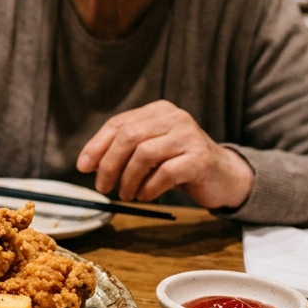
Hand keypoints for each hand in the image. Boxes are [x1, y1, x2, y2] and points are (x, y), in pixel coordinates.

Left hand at [76, 100, 253, 208]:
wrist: (224, 176)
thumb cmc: (180, 165)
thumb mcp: (151, 153)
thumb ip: (125, 152)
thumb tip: (89, 164)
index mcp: (158, 111)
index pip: (119, 124)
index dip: (97, 145)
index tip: (83, 167)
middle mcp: (174, 118)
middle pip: (129, 137)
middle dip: (109, 165)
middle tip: (103, 188)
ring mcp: (189, 136)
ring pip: (144, 154)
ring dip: (128, 179)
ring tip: (126, 195)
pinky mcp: (200, 158)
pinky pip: (165, 173)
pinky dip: (149, 188)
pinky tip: (145, 196)